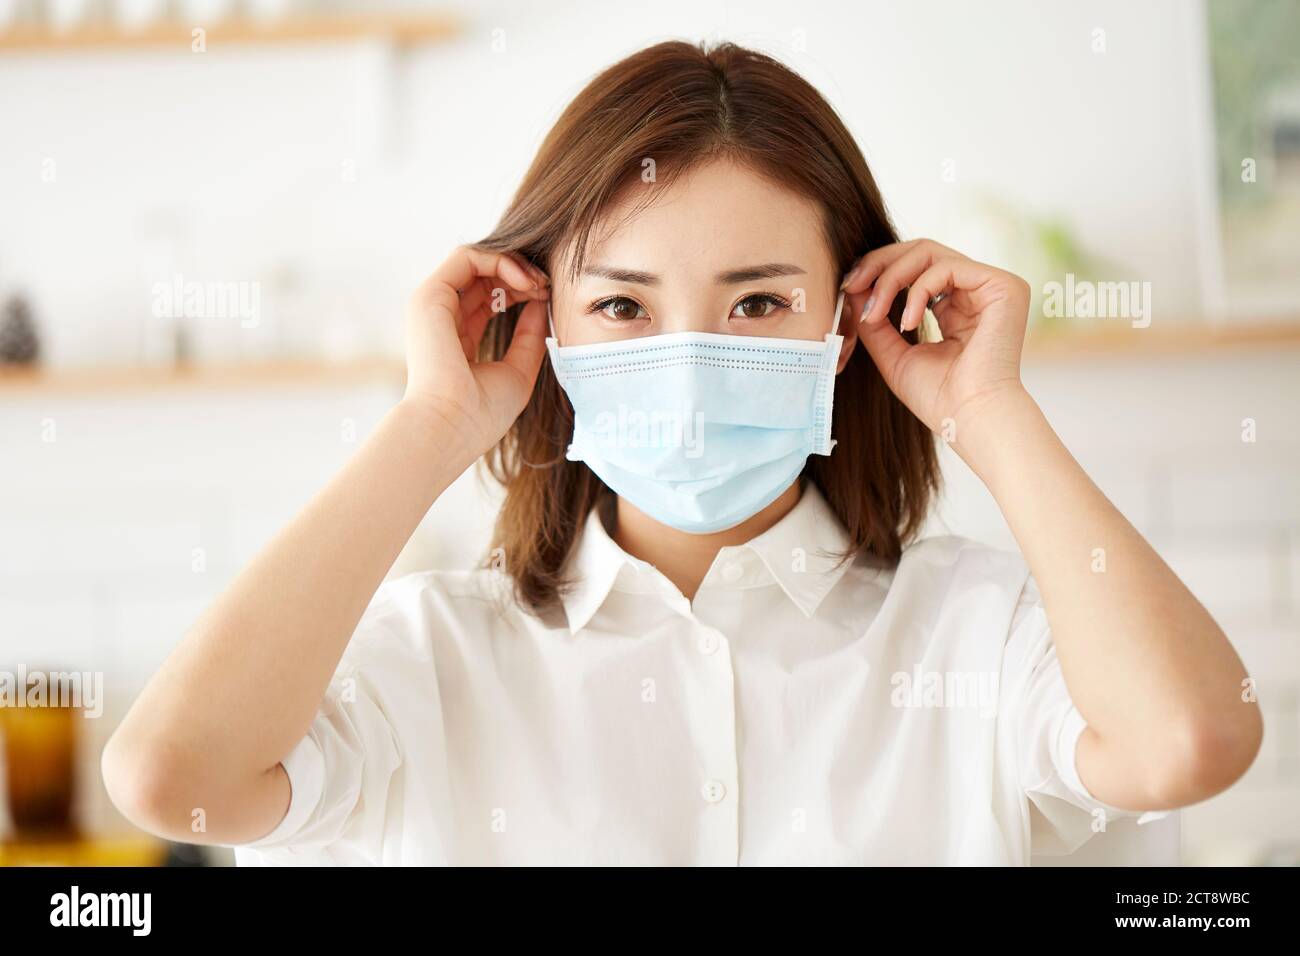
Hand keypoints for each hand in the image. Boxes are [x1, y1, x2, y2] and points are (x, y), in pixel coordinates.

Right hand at [402, 246, 550, 456]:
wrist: (451, 427)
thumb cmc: (480, 413)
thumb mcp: (517, 371)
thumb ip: (529, 337)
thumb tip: (541, 303)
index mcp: (457, 339)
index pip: (490, 299)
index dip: (521, 291)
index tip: (547, 299)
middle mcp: (441, 319)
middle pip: (484, 277)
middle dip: (520, 274)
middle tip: (547, 287)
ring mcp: (433, 305)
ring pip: (475, 261)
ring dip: (513, 265)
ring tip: (539, 284)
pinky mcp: (430, 295)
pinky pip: (466, 257)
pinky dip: (499, 261)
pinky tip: (524, 281)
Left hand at [842, 239, 1030, 443]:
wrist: (968, 419)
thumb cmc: (938, 398)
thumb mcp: (893, 354)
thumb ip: (876, 320)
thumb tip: (853, 287)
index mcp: (956, 306)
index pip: (914, 268)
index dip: (878, 271)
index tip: (847, 288)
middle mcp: (976, 290)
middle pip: (919, 251)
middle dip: (878, 264)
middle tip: (850, 286)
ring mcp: (991, 286)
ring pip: (928, 252)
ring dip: (890, 279)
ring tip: (874, 313)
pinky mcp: (1003, 286)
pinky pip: (945, 267)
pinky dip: (916, 291)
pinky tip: (908, 324)